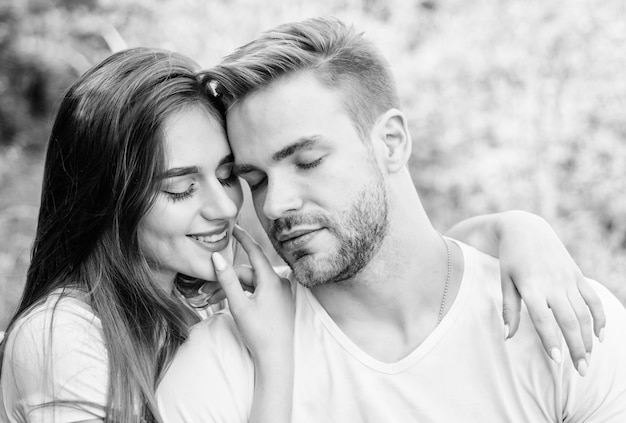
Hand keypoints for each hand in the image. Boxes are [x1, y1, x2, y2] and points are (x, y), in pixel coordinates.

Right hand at [211, 225, 293, 359]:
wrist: (276, 358)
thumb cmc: (259, 333)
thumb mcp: (238, 305)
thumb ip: (227, 280)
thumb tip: (217, 258)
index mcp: (272, 281)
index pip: (255, 251)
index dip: (242, 237)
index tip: (233, 226)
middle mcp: (279, 283)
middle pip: (248, 273)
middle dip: (226, 278)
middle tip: (205, 290)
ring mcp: (279, 293)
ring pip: (250, 283)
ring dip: (232, 288)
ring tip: (211, 300)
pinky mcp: (278, 302)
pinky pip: (257, 291)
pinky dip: (242, 294)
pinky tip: (227, 302)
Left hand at [497, 211, 605, 375]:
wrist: (525, 229)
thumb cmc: (510, 259)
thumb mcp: (504, 281)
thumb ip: (509, 310)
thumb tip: (507, 337)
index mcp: (531, 286)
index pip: (543, 319)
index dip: (551, 340)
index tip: (558, 361)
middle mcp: (552, 283)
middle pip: (569, 320)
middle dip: (577, 347)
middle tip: (582, 371)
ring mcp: (567, 279)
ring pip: (584, 313)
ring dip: (588, 338)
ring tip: (588, 360)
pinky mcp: (577, 275)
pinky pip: (593, 299)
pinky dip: (599, 318)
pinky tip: (600, 336)